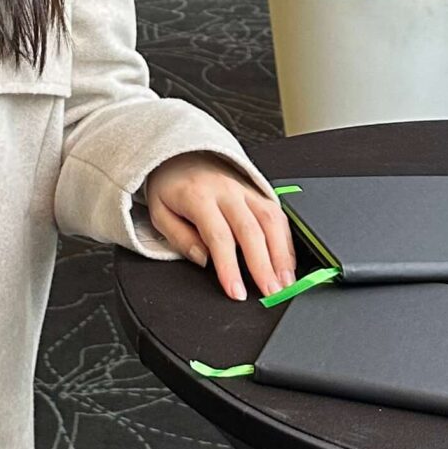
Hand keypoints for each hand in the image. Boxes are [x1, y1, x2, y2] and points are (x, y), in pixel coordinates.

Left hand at [144, 155, 294, 300]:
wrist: (180, 155)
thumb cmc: (170, 187)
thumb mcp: (160, 213)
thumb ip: (180, 238)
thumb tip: (204, 259)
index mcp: (198, 197)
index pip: (218, 236)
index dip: (229, 267)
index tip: (237, 292)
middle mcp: (226, 192)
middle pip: (251, 230)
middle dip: (264, 266)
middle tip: (271, 293)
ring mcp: (245, 190)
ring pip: (271, 221)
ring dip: (281, 254)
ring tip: (285, 282)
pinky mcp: (257, 191)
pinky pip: (277, 214)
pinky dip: (286, 240)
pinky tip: (287, 261)